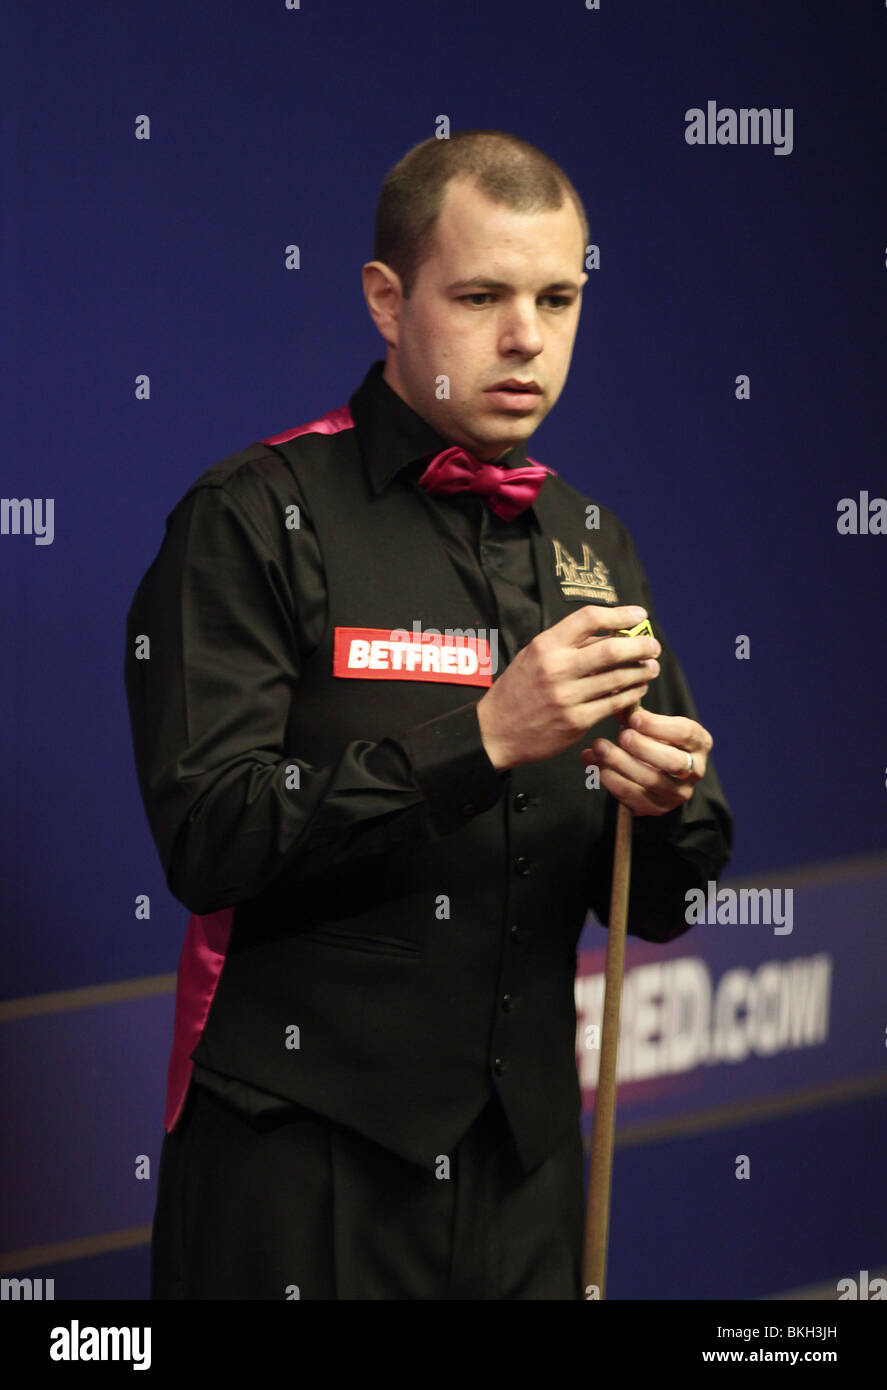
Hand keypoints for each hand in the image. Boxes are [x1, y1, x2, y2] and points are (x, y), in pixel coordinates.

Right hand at [476, 604, 660, 770]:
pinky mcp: (576, 722)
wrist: (495, 731)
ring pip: (618, 679)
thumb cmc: (518, 690)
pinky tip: (638, 689)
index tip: (639, 615)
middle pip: (611, 649)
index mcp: (545, 646)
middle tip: (653, 647)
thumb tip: (611, 632)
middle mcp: (556, 668)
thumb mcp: (533, 656)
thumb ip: (567, 645)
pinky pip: (613, 704)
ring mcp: (567, 697)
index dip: (620, 614)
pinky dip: (632, 695)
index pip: (589, 618)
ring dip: (641, 672)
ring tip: (650, 668)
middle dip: (641, 646)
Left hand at [582, 707, 712, 816]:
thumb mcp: (652, 725)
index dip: (658, 725)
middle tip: (621, 736)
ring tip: (598, 748)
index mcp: (699, 742)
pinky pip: (635, 798)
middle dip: (643, 748)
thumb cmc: (655, 739)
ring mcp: (678, 792)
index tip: (633, 718)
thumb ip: (636, 715)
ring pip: (652, 781)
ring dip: (622, 764)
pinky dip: (613, 782)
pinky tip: (596, 767)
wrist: (658, 771)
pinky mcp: (659, 808)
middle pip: (672, 761)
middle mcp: (695, 770)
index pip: (684, 733)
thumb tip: (617, 705)